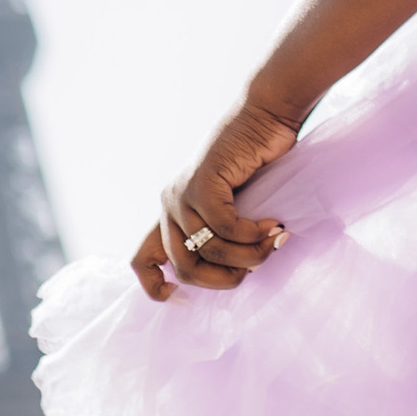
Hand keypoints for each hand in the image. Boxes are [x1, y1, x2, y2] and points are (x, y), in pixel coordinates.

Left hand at [132, 100, 301, 303]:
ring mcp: (181, 194)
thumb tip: (238, 273)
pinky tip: (273, 225)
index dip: (154, 287)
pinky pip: (225, 227)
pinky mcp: (201, 183)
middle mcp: (169, 206)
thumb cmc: (259, 162)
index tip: (181, 300)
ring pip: (209, 251)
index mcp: (172, 215)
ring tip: (275, 242)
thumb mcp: (238, 208)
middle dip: (225, 279)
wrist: (266, 115)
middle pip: (184, 269)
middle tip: (258, 265)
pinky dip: (253, 234)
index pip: (141, 260)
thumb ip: (227, 236)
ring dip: (250, 255)